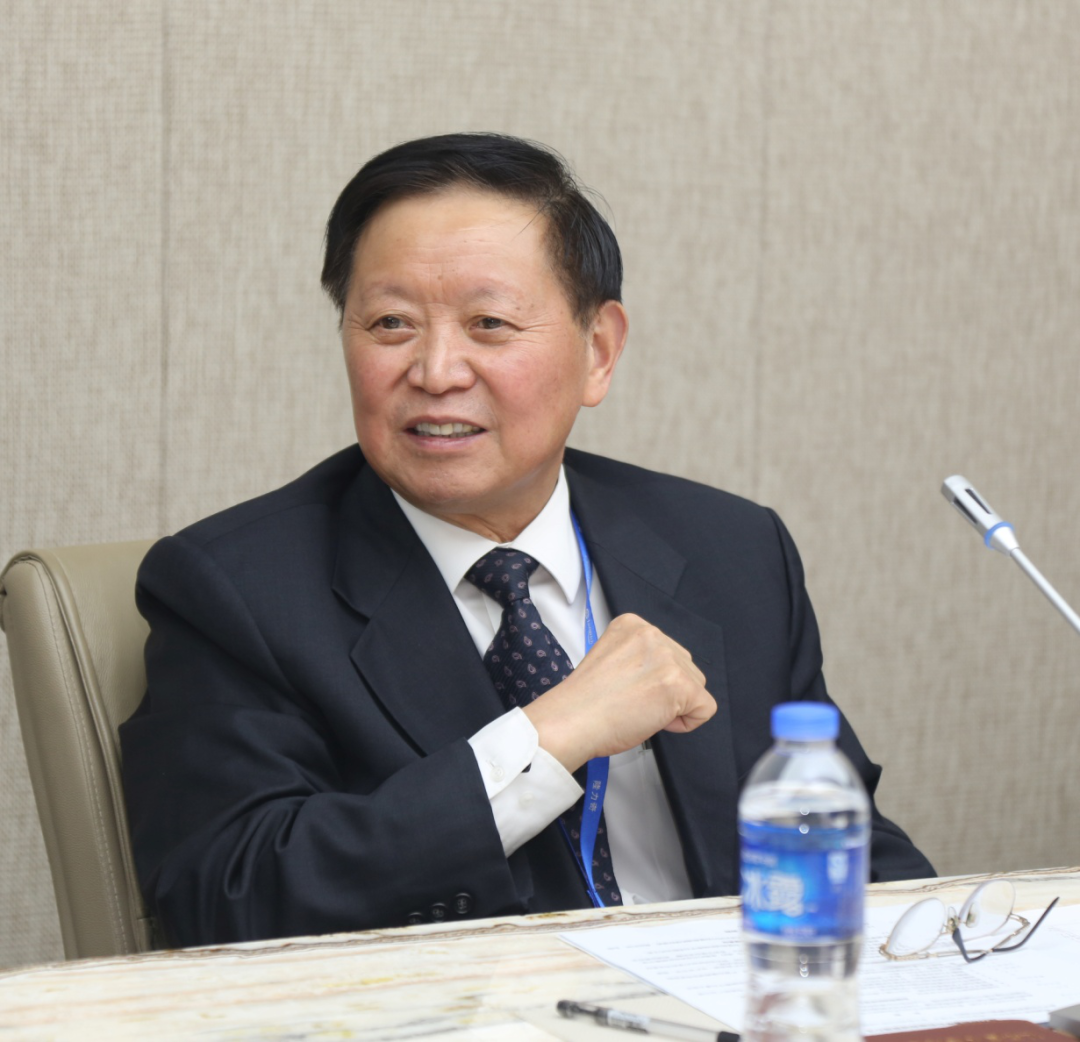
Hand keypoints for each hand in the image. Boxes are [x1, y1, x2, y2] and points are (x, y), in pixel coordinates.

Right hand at [522, 613, 715, 772]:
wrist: (573, 720)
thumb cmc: (585, 701)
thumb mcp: (612, 658)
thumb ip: (639, 658)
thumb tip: (660, 677)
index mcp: (632, 625)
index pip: (666, 651)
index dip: (653, 678)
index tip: (630, 688)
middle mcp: (651, 634)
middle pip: (686, 666)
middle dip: (668, 690)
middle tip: (635, 703)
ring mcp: (666, 657)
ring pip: (697, 686)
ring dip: (676, 705)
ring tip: (642, 710)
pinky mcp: (679, 684)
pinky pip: (705, 708)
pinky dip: (687, 722)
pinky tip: (657, 720)